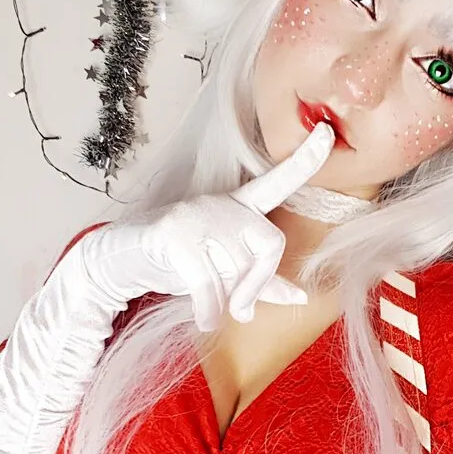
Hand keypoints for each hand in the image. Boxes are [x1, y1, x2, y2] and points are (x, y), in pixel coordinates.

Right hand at [86, 122, 334, 330]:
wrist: (124, 261)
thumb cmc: (180, 263)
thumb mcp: (225, 272)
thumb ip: (263, 282)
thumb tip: (301, 296)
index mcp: (240, 207)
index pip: (278, 181)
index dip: (304, 160)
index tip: (329, 132)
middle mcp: (222, 204)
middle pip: (269, 244)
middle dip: (258, 284)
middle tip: (243, 310)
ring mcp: (197, 215)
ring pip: (236, 269)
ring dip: (225, 301)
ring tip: (210, 310)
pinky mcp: (174, 234)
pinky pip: (207, 282)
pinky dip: (209, 310)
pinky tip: (206, 321)